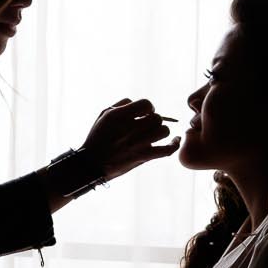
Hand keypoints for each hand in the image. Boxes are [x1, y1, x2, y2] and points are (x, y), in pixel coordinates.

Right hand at [45, 98, 180, 208]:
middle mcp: (130, 129)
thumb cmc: (97, 138)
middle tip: (147, 127)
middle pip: (157, 117)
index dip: (148, 108)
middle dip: (154, 120)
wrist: (91, 165)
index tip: (144, 114)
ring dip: (161, 132)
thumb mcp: (103, 115)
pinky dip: (174, 144)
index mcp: (120, 116)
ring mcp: (137, 144)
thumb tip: (137, 102)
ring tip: (154, 135)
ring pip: (163, 131)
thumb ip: (122, 104)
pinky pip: (167, 150)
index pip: (147, 104)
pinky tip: (176, 140)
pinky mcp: (143, 157)